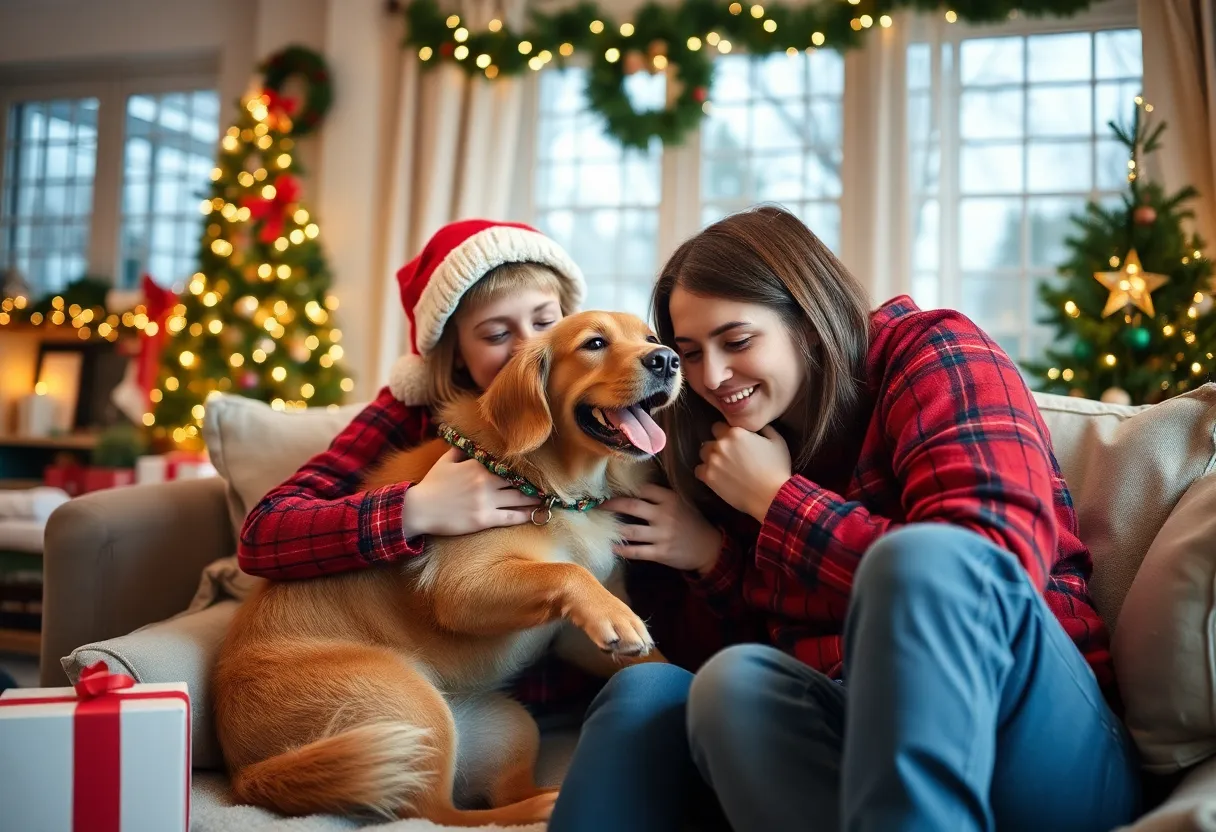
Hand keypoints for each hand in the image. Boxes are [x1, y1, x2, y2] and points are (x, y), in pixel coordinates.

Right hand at [402, 447, 540, 537]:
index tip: (538, 467)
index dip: (523, 467)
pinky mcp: (483, 519)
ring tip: (548, 497)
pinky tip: (536, 514)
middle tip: (549, 483)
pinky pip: (510, 517)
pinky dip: (525, 515)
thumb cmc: (432, 485)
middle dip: (533, 482)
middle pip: (517, 481)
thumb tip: (470, 441)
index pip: (507, 464)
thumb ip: (461, 450)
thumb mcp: (446, 462)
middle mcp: (484, 482)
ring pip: (518, 498)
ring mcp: (485, 502)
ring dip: (535, 498)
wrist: (418, 509)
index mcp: (477, 466)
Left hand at [602, 484, 722, 574]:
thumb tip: (632, 491)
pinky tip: (611, 546)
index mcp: (670, 499)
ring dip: (613, 528)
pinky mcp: (661, 552)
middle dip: (611, 504)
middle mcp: (664, 515)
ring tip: (600, 526)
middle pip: (631, 506)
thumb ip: (661, 498)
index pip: (643, 489)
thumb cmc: (691, 522)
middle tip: (598, 505)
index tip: (611, 489)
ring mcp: (662, 535)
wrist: (708, 547)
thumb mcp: (681, 503)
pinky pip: (636, 551)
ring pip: (630, 530)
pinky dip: (622, 549)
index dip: (625, 489)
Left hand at [696, 423, 791, 521]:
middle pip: (710, 440)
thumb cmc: (777, 468)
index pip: (720, 426)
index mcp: (735, 432)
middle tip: (729, 456)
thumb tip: (753, 426)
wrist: (772, 496)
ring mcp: (713, 461)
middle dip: (718, 446)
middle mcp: (721, 444)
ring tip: (722, 467)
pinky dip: (705, 472)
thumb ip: (763, 428)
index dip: (726, 434)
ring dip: (710, 457)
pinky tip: (716, 476)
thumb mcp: (777, 441)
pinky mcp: (709, 477)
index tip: (734, 443)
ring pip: (703, 453)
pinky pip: (698, 470)